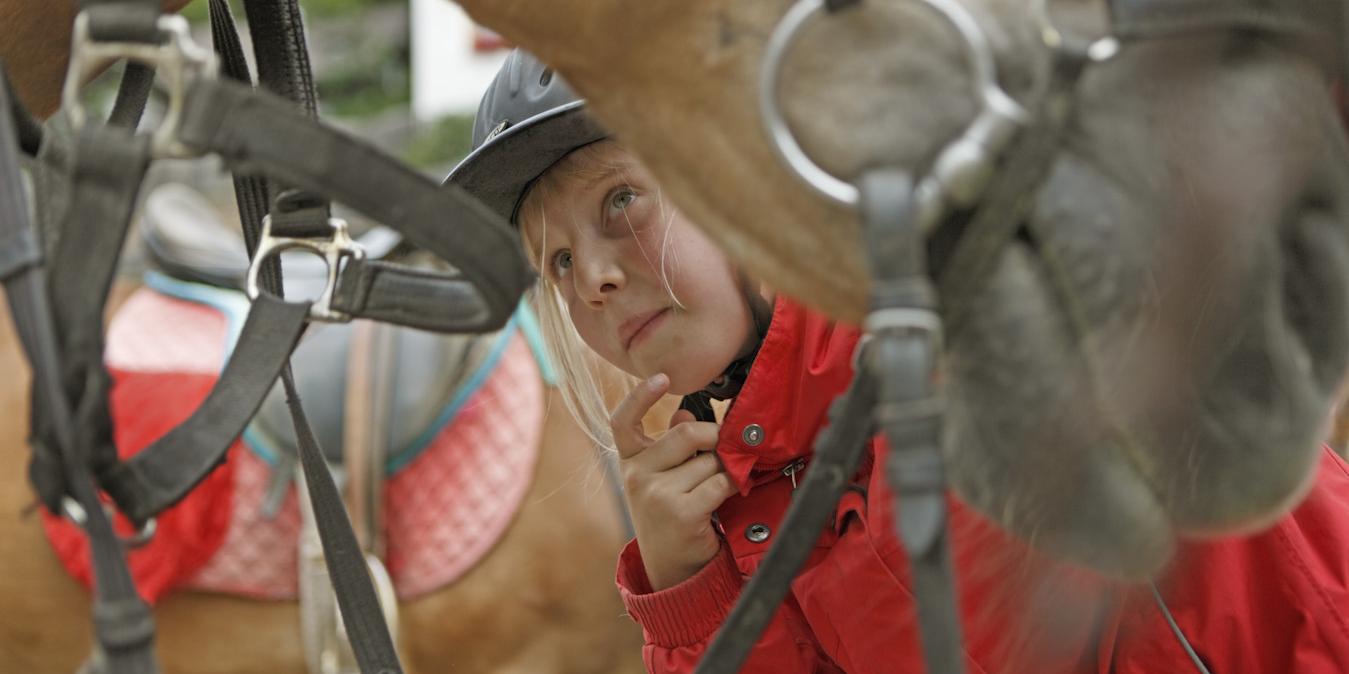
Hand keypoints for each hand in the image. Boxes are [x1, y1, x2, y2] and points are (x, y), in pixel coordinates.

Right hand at [613, 373, 737, 590]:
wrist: (671, 567)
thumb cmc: (670, 514)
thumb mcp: (661, 478)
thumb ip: (670, 444)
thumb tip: (685, 411)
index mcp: (629, 462)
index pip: (622, 421)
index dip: (640, 396)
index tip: (662, 377)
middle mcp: (636, 476)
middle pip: (687, 433)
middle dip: (714, 436)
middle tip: (724, 446)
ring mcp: (657, 495)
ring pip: (709, 460)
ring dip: (725, 467)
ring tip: (723, 481)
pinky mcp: (682, 513)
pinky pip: (721, 482)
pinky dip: (734, 484)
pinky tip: (731, 493)